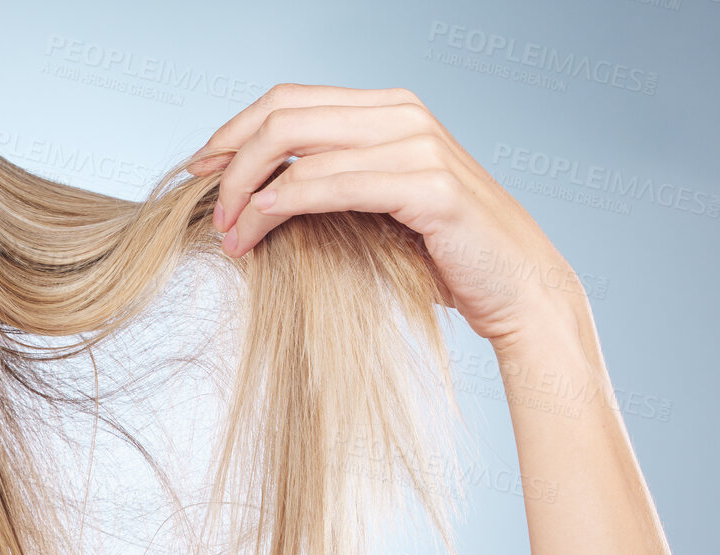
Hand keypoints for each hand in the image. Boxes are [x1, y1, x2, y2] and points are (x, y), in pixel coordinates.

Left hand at [186, 83, 585, 345]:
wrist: (519, 289)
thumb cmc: (444, 257)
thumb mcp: (378, 207)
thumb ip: (334, 182)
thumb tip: (259, 187)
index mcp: (389, 110)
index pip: (290, 99)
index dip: (235, 130)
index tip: (200, 168)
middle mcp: (403, 115)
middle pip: (285, 115)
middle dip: (232, 160)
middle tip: (209, 209)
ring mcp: (419, 145)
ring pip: (298, 151)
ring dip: (247, 194)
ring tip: (227, 235)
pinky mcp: (429, 185)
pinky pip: (330, 185)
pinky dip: (280, 206)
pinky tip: (255, 232)